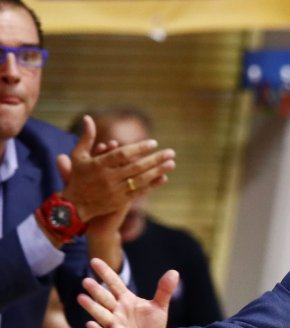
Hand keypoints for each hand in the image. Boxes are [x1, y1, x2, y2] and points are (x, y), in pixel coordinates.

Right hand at [56, 115, 174, 222]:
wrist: (75, 206)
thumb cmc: (78, 177)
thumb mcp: (78, 156)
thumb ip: (87, 137)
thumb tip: (88, 117)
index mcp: (98, 165)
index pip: (122, 155)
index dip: (139, 148)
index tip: (154, 143)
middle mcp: (108, 178)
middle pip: (136, 167)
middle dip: (155, 159)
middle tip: (171, 152)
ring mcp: (116, 191)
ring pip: (141, 180)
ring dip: (158, 171)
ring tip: (172, 163)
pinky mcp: (121, 201)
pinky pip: (140, 192)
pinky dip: (152, 185)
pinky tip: (164, 177)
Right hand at [78, 258, 177, 327]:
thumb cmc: (150, 327)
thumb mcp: (159, 307)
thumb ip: (164, 291)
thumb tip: (174, 272)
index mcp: (126, 300)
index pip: (115, 283)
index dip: (105, 273)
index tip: (94, 260)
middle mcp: (117, 311)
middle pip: (105, 298)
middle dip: (96, 290)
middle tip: (86, 281)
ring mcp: (113, 325)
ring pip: (101, 314)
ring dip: (92, 307)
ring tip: (81, 298)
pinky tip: (90, 325)